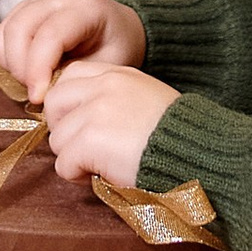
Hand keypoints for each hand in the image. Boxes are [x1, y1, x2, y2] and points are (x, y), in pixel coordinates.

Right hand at [0, 0, 143, 105]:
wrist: (119, 31)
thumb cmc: (116, 49)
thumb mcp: (105, 67)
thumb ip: (72, 76)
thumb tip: (39, 91)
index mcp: (86, 8)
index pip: (50, 35)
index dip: (38, 70)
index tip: (38, 98)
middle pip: (19, 30)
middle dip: (22, 69)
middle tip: (36, 93)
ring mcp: (38, 0)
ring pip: (5, 33)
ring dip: (12, 65)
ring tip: (35, 81)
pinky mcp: (24, 10)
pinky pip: (1, 36)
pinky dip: (7, 58)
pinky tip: (29, 70)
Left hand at [42, 58, 180, 192]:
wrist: (196, 153)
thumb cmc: (178, 136)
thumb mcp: (148, 101)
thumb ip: (116, 101)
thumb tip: (84, 121)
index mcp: (118, 75)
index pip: (70, 77)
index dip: (70, 105)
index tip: (82, 125)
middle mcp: (103, 87)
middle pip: (54, 104)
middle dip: (63, 129)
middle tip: (84, 148)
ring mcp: (95, 112)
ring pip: (57, 139)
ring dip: (73, 157)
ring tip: (100, 165)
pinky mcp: (90, 141)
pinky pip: (64, 164)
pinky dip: (78, 175)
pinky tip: (102, 175)